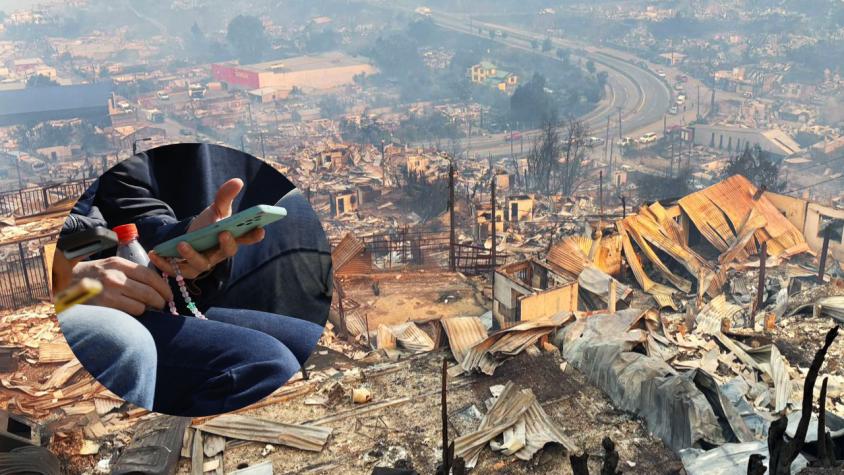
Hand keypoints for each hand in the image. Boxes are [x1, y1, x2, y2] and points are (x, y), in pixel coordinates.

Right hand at [72, 256, 173, 315]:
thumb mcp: (108, 266)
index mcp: (117, 263)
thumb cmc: (90, 277)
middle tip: (163, 304)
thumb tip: (154, 284)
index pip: (149, 275)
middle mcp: (114, 276)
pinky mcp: (104, 306)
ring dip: (146, 308)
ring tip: (144, 308)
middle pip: (149, 291)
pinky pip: (130, 313)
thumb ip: (128, 272)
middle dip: (160, 300)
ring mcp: (108, 291)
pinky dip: (134, 314)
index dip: (163, 286)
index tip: (168, 294)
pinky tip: (130, 312)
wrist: (62, 285)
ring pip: (141, 304)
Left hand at [147, 178, 264, 278]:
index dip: (254, 235)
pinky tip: (155, 253)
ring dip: (192, 255)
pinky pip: (177, 270)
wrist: (187, 237)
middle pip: (226, 252)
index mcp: (231, 238)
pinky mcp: (186, 270)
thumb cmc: (207, 224)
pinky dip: (165, 263)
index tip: (261, 229)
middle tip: (223, 233)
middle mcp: (220, 254)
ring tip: (182, 244)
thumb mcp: (216, 209)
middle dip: (227, 244)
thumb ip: (225, 196)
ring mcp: (204, 263)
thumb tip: (237, 181)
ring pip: (201, 264)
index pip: (246, 238)